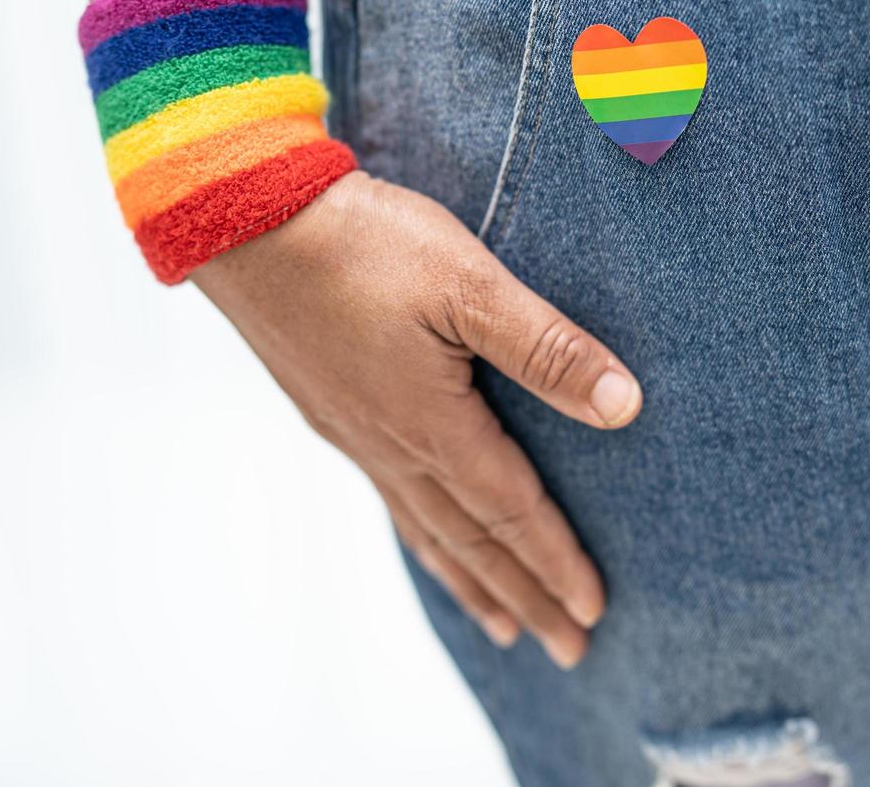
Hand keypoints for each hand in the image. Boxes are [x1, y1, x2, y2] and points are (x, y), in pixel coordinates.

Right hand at [190, 172, 641, 667]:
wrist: (244, 217)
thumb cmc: (362, 243)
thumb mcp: (470, 283)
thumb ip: (546, 347)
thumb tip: (624, 406)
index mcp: (433, 424)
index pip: (512, 512)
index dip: (556, 563)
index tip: (593, 613)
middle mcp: (391, 445)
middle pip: (472, 542)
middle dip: (525, 597)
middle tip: (567, 651)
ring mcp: (354, 433)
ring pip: (426, 529)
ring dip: (472, 582)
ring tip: (503, 627)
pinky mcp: (328, 409)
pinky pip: (389, 500)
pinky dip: (422, 539)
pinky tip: (426, 536)